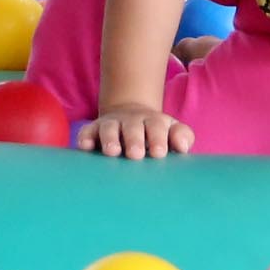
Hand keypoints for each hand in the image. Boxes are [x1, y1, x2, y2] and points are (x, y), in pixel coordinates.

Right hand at [78, 103, 192, 160]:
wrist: (131, 115)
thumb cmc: (156, 133)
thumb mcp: (172, 131)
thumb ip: (183, 136)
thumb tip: (184, 147)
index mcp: (154, 122)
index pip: (157, 127)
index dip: (158, 138)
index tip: (159, 153)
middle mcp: (131, 121)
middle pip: (132, 128)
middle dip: (134, 139)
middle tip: (136, 155)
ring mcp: (111, 125)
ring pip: (109, 128)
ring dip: (109, 139)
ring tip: (112, 152)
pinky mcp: (93, 130)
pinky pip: (86, 131)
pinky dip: (85, 138)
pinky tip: (85, 147)